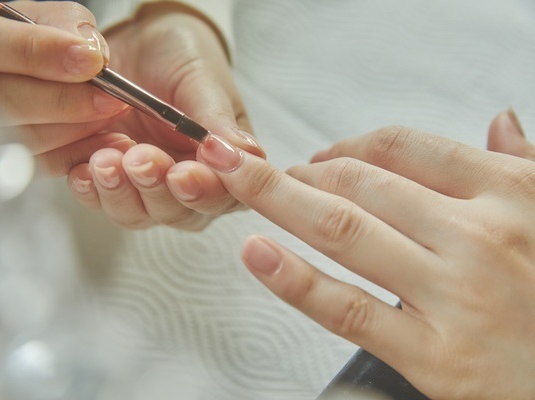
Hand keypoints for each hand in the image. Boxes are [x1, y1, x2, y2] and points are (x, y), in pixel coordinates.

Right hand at [0, 0, 132, 174]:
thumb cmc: (5, 38)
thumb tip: (90, 52)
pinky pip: (29, 164)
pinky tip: (100, 143)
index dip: (36, 53)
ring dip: (72, 130)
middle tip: (110, 99)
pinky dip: (70, 155)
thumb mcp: (23, 15)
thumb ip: (57, 23)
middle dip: (63, 101)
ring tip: (110, 115)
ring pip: (11, 137)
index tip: (90, 61)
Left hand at [66, 3, 263, 229]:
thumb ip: (216, 120)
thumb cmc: (182, 59)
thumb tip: (248, 155)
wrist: (138, 43)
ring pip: (136, 213)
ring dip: (120, 193)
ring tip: (106, 160)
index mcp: (223, 168)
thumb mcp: (202, 80)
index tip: (182, 174)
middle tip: (141, 159)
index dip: (204, 193)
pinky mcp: (108, 181)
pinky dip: (90, 189)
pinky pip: (98, 199)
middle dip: (156, 190)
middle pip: (177, 213)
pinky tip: (84, 171)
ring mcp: (145, 188)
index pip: (223, 197)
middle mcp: (187, 187)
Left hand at [196, 110, 534, 398]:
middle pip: (360, 183)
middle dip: (302, 173)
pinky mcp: (433, 356)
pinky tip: (256, 252)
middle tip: (272, 176)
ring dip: (278, 200)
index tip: (320, 155)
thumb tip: (498, 120)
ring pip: (343, 230)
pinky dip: (292, 277)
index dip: (347, 146)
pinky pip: (347, 306)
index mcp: (507, 194)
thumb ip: (523, 165)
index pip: (404, 149)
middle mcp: (477, 237)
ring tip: (240, 185)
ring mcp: (452, 295)